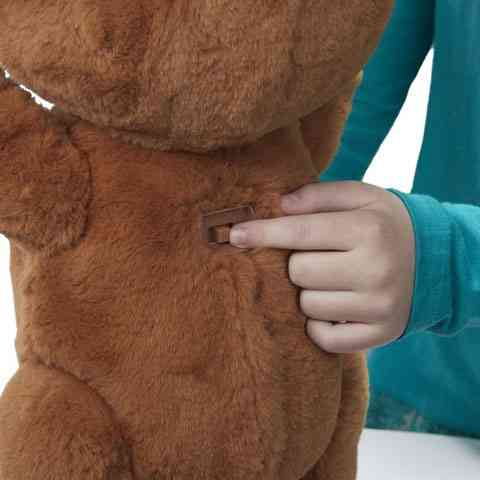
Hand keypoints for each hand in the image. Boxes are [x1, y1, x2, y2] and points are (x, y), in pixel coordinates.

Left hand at [229, 181, 414, 352]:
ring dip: (309, 291)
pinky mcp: (379, 334)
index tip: (234, 235)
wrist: (435, 261)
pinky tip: (335, 304)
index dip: (262, 233)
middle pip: (298, 272)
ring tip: (332, 279)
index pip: (299, 232)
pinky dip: (319, 322)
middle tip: (318, 256)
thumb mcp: (362, 196)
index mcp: (367, 230)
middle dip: (297, 263)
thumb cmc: (387, 225)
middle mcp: (374, 270)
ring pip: (307, 305)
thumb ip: (319, 195)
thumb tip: (279, 206)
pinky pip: (324, 336)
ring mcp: (378, 307)